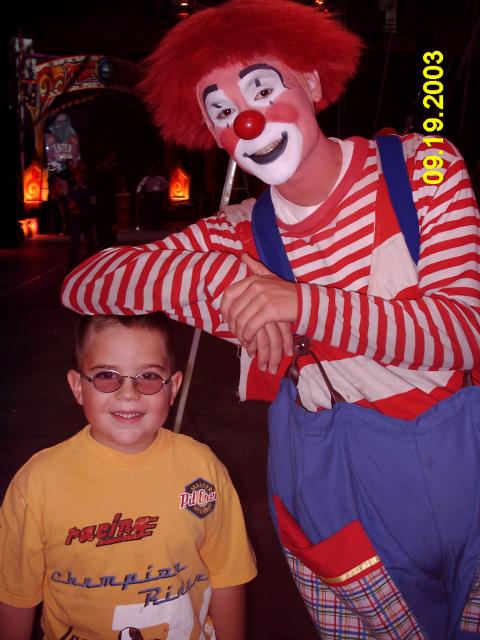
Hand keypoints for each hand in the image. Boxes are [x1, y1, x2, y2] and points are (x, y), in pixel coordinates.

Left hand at [221, 254, 296, 370]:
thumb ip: (256, 267)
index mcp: (252, 279)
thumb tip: (243, 255)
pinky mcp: (269, 311)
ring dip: (240, 333)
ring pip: (241, 320)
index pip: (228, 294)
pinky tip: (250, 341)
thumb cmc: (287, 292)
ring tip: (243, 339)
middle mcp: (255, 287)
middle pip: (234, 310)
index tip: (227, 319)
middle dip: (233, 325)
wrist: (306, 302)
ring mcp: (262, 298)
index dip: (224, 309)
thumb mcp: (270, 276)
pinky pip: (251, 326)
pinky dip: (248, 336)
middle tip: (236, 334)